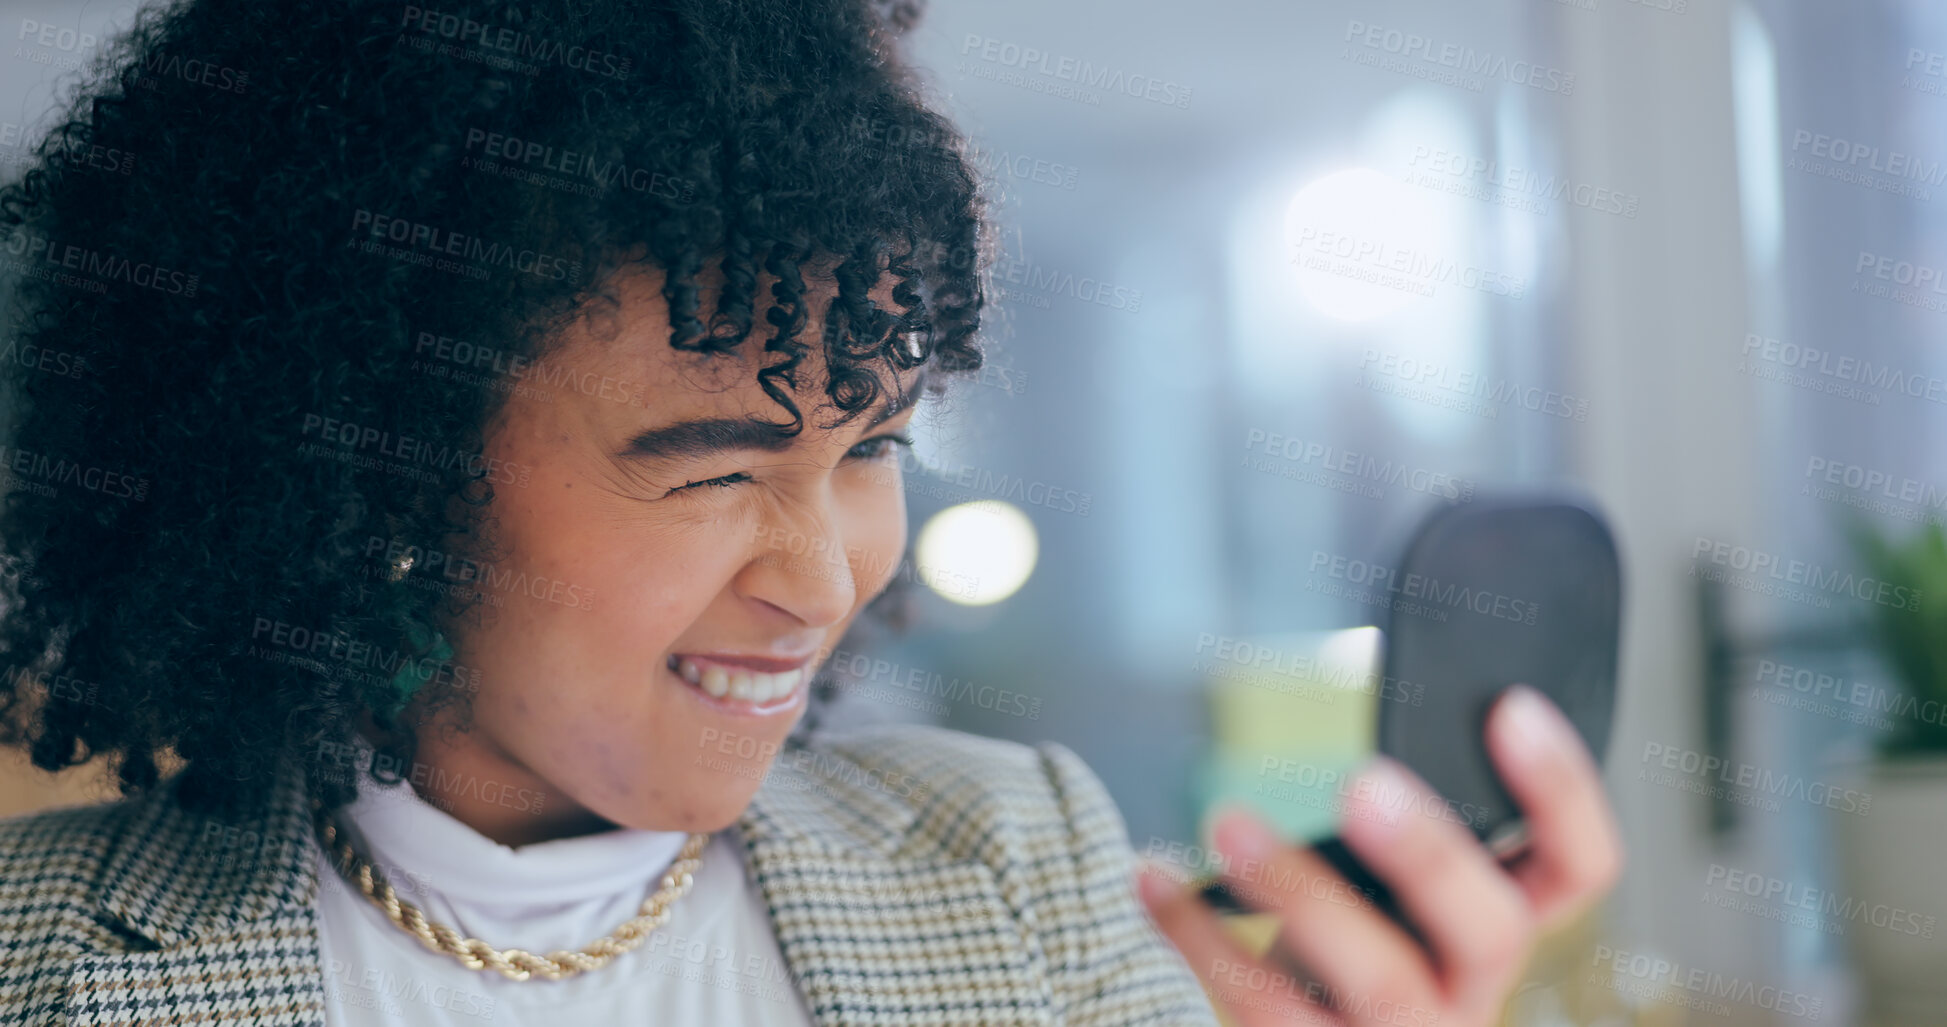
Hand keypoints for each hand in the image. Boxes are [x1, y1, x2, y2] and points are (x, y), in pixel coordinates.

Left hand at [1138, 684, 1623, 1026]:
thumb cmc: (1348, 957)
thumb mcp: (1392, 897)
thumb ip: (1391, 833)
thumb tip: (1334, 698)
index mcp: (1495, 928)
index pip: (1580, 869)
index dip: (1563, 792)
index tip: (1511, 707)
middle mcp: (1468, 988)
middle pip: (1490, 930)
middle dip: (1432, 852)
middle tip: (1363, 784)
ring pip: (1380, 980)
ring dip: (1303, 893)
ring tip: (1229, 825)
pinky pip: (1263, 1003)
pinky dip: (1198, 934)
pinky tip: (1150, 879)